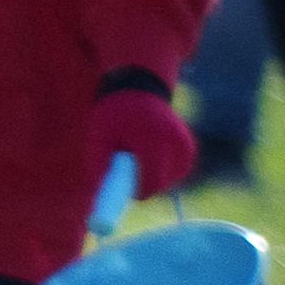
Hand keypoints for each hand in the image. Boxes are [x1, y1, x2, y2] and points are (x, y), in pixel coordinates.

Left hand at [92, 75, 198, 203]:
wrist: (139, 89)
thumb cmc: (114, 113)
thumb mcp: (99, 135)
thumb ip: (97, 162)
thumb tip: (96, 190)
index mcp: (152, 139)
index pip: (151, 180)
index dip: (138, 192)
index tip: (126, 195)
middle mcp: (174, 143)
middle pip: (160, 183)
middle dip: (142, 186)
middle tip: (125, 176)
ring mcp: (185, 146)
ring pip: (168, 179)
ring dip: (151, 176)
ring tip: (136, 153)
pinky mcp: (189, 149)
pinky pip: (175, 171)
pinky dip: (161, 169)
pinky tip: (149, 152)